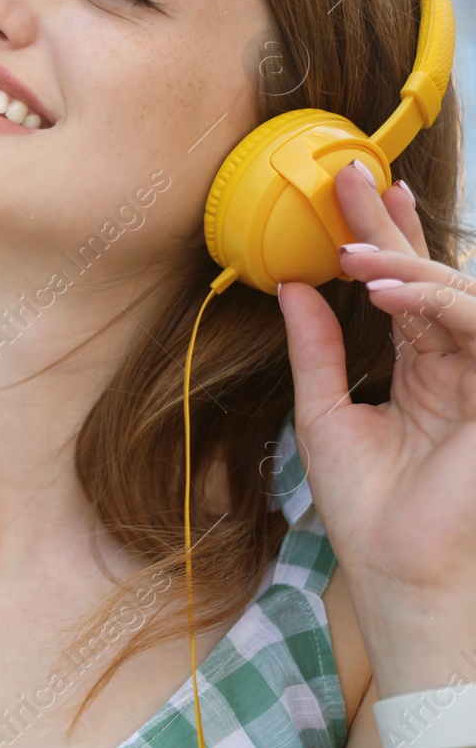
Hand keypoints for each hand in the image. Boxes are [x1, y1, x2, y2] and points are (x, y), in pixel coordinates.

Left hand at [277, 160, 475, 687]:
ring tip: (349, 248)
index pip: (403, 288)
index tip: (350, 191)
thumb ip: (316, 348)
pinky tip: (384, 287)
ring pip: (457, 293)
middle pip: (430, 276)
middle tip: (351, 176)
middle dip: (392, 224)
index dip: (383, 236)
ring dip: (405, 262)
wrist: (396, 571)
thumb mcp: (323, 413)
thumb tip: (290, 286)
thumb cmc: (366, 508)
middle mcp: (456, 366)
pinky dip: (431, 301)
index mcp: (421, 371)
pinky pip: (474, 326)